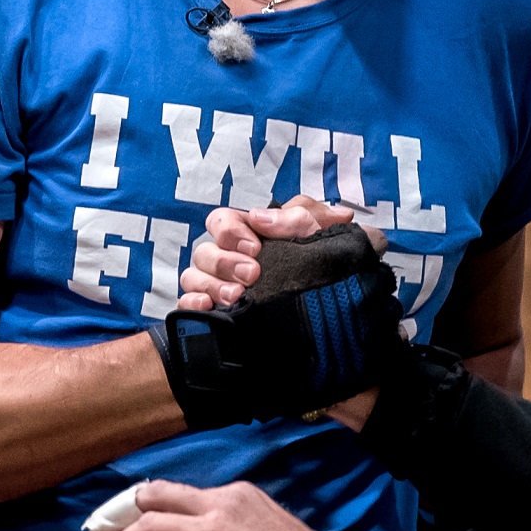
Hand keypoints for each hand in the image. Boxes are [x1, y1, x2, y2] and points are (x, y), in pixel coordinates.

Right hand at [178, 196, 384, 309]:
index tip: (254, 246)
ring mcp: (219, 287)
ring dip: (211, 283)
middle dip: (224, 261)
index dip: (230, 230)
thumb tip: (262, 217)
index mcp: (248, 235)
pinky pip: (188, 304)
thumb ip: (302, 215)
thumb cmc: (326, 265)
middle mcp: (228, 259)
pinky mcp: (215, 314)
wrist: (342, 311)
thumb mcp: (323, 234)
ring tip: (237, 296)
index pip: (220, 221)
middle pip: (204, 250)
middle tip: (253, 274)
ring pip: (192, 276)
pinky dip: (192, 303)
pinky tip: (209, 307)